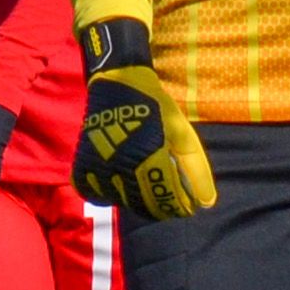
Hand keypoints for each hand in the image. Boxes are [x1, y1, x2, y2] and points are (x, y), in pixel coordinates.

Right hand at [71, 19, 214, 220]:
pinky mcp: (83, 165)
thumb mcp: (183, 134)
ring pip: (122, 202)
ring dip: (138, 201)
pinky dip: (109, 194)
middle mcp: (120, 167)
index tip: (186, 205)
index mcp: (148, 158)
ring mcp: (98, 168)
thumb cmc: (156, 108)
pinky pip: (96, 194)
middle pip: (145, 206)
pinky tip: (121, 183)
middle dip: (161, 205)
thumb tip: (206, 203)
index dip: (179, 206)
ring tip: (147, 186)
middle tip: (168, 196)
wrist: (119, 83)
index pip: (166, 200)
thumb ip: (195, 170)